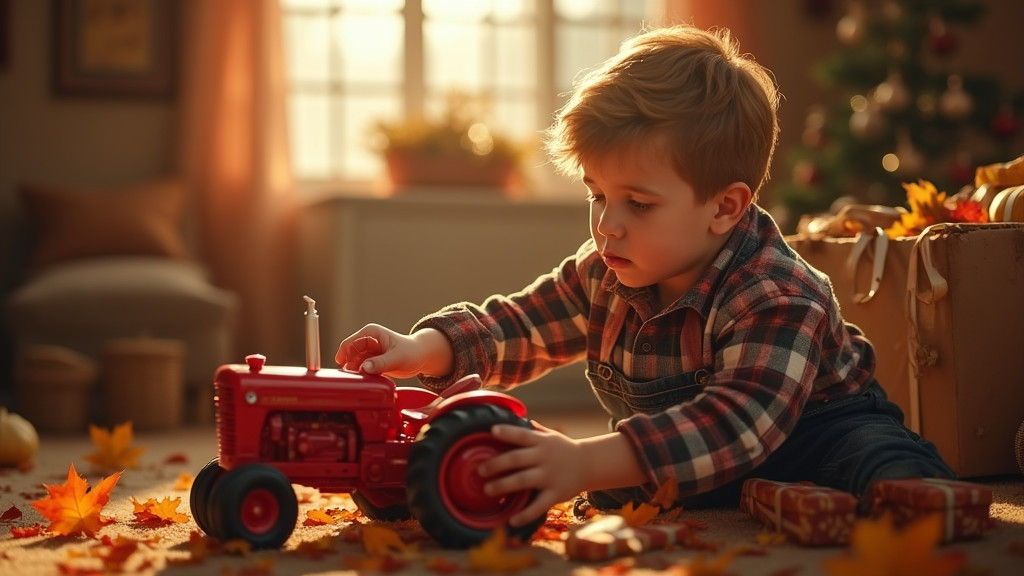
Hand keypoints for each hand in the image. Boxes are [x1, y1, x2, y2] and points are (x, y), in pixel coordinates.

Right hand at [334, 325, 452, 377]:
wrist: (421, 357)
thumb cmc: (411, 352)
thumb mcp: (397, 357)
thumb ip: (381, 363)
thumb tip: (364, 368)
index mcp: (370, 333)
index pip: (349, 343)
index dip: (343, 355)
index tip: (343, 368)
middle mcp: (367, 341)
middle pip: (349, 355)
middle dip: (349, 367)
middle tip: (354, 379)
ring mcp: (369, 353)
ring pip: (354, 364)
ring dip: (355, 373)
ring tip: (362, 381)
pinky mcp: (372, 363)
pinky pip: (361, 370)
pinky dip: (362, 376)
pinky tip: (366, 382)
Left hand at [478, 420, 585, 526]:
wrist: (589, 464)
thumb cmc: (563, 449)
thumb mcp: (550, 435)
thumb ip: (532, 430)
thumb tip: (513, 415)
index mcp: (541, 442)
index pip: (522, 435)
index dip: (507, 432)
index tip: (492, 431)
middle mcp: (544, 457)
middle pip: (517, 459)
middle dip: (496, 464)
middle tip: (479, 470)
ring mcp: (550, 476)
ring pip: (523, 480)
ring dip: (503, 486)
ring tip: (487, 490)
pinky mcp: (556, 494)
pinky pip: (538, 506)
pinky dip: (525, 515)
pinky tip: (511, 521)